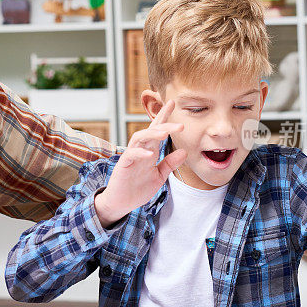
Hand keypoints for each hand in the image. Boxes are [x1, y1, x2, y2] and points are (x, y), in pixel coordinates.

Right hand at [94, 100, 185, 226]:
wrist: (121, 203)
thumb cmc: (138, 189)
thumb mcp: (159, 175)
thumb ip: (170, 163)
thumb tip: (185, 151)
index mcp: (150, 151)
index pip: (157, 130)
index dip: (164, 116)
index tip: (173, 103)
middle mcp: (140, 150)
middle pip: (151, 131)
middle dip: (165, 124)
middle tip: (181, 125)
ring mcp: (131, 156)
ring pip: (139, 137)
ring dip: (152, 134)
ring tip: (166, 133)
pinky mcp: (123, 165)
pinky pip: (131, 154)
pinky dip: (140, 152)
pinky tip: (150, 153)